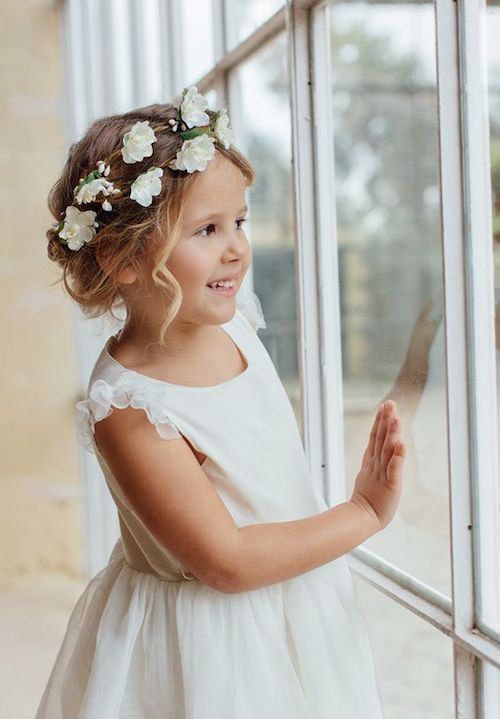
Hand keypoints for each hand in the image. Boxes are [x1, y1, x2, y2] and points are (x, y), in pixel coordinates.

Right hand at [350, 400, 405, 530]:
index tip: (384, 406)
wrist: (362, 518)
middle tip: (390, 404)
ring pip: (387, 450)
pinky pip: (394, 468)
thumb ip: (374, 461)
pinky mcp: (391, 484)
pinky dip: (398, 456)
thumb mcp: (370, 475)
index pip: (375, 437)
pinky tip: (401, 443)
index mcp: (372, 462)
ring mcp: (383, 473)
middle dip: (385, 420)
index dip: (380, 421)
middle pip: (381, 439)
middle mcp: (377, 464)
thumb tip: (376, 450)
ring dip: (392, 433)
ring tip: (396, 418)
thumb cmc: (368, 500)